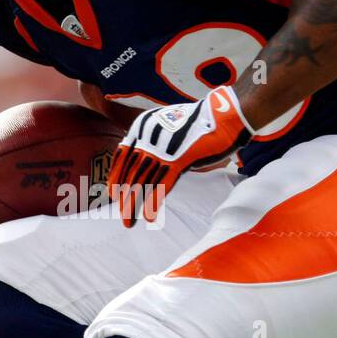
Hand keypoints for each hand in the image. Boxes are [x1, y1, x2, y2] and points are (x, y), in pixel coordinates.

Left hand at [107, 86, 252, 226]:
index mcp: (141, 126)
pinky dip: (153, 203)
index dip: (115, 177)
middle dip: (124, 198)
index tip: (112, 193)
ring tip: (128, 222)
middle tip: (122, 216)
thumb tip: (145, 162)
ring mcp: (163, 148)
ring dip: (133, 205)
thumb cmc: (198, 123)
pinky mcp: (179, 159)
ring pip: (143, 182)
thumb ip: (153, 140)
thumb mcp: (166, 125)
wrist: (223, 115)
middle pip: (131, 173)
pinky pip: (162, 186)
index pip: (122, 155)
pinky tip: (148, 216)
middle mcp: (148, 136)